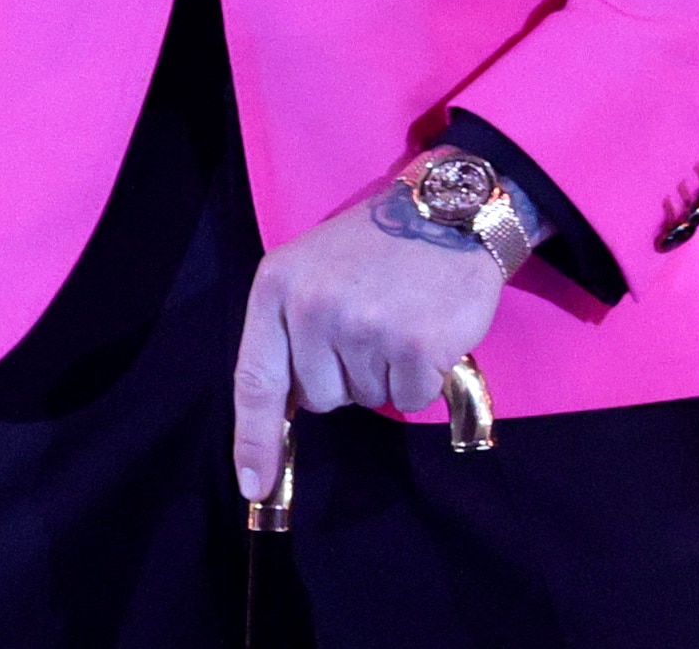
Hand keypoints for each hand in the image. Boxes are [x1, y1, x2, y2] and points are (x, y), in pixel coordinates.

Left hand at [232, 181, 509, 500]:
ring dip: (384, 375)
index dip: (253, 439)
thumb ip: (288, 332)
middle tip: (367, 326)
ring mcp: (363, 326)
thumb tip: (282, 414)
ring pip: (366, 400)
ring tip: (397, 320)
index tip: (253, 486)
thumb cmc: (373, 247)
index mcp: (276, 286)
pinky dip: (421, 379)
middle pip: (318, 397)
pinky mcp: (414, 345)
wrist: (445, 211)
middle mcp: (312, 306)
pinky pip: (409, 400)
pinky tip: (426, 332)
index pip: (254, 380)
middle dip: (343, 378)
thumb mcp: (310, 271)